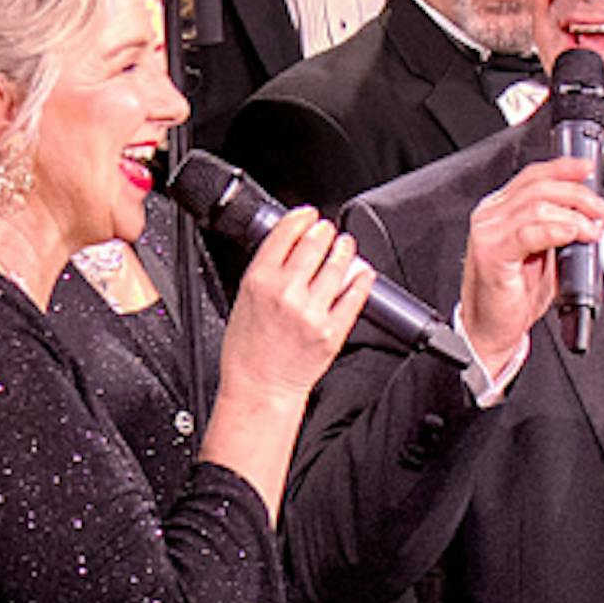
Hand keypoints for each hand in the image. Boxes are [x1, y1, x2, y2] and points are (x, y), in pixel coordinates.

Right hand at [215, 206, 377, 410]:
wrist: (258, 388)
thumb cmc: (246, 350)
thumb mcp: (241, 300)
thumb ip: (265, 272)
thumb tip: (289, 246)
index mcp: (258, 282)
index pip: (285, 234)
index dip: (301, 217)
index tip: (308, 214)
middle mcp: (285, 293)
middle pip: (314, 244)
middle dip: (324, 231)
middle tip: (327, 229)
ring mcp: (311, 312)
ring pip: (337, 266)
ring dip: (344, 249)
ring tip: (345, 245)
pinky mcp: (332, 330)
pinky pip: (354, 297)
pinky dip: (361, 280)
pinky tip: (362, 273)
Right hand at [455, 153, 603, 373]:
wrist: (491, 329)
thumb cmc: (514, 294)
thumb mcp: (544, 251)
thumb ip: (559, 226)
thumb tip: (590, 213)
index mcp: (500, 210)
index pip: (533, 176)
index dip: (564, 169)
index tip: (589, 171)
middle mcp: (490, 217)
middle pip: (540, 187)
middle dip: (579, 196)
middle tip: (601, 213)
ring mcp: (488, 234)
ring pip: (537, 206)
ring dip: (574, 215)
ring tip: (591, 231)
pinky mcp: (491, 254)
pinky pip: (529, 232)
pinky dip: (556, 230)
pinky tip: (572, 235)